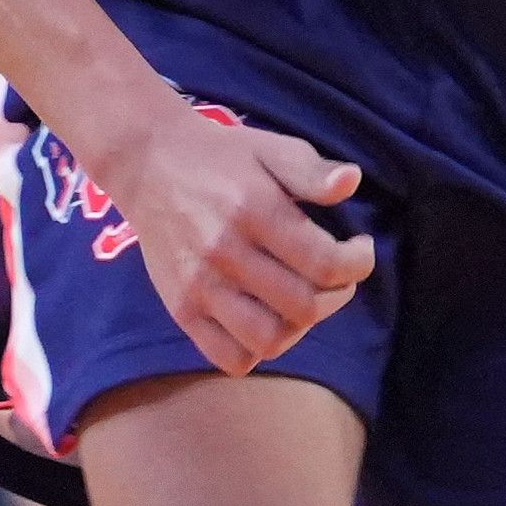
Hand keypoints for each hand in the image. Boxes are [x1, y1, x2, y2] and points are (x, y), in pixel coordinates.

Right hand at [72, 98, 374, 375]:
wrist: (147, 164)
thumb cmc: (221, 158)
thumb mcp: (271, 148)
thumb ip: (312, 171)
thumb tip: (350, 182)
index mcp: (254, 211)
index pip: (325, 264)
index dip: (359, 263)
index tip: (359, 247)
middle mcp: (224, 254)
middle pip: (304, 307)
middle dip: (338, 294)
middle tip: (337, 275)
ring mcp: (198, 287)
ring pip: (268, 340)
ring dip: (300, 327)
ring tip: (303, 299)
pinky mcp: (180, 309)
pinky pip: (228, 357)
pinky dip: (257, 349)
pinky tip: (268, 319)